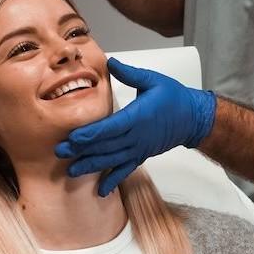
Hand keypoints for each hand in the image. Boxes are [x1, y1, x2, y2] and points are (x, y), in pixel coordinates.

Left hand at [55, 57, 216, 196]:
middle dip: (82, 149)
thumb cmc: (173, 97)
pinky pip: (125, 170)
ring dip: (91, 165)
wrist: (193, 118)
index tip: (73, 137)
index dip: (91, 134)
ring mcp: (139, 148)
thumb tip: (110, 62)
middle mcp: (137, 136)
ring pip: (112, 160)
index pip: (110, 128)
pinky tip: (101, 191)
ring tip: (71, 171)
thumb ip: (130, 73)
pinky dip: (113, 181)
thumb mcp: (152, 80)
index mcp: (138, 116)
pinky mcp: (142, 155)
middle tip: (60, 152)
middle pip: (106, 145)